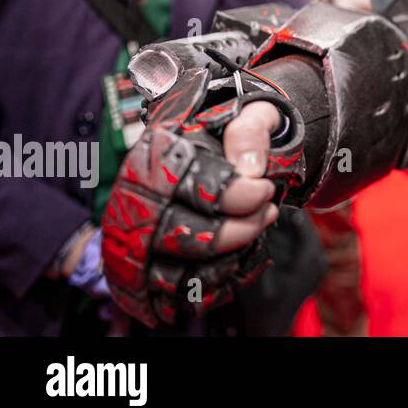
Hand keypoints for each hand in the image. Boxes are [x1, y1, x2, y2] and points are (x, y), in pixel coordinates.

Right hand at [102, 53, 303, 326]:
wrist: (230, 151)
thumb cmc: (235, 134)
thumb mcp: (249, 114)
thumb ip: (251, 130)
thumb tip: (249, 170)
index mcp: (159, 155)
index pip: (186, 186)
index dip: (231, 195)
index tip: (263, 190)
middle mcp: (139, 201)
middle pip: (178, 235)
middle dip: (233, 233)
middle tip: (267, 213)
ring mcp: (142, 239)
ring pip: (175, 272)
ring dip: (226, 261)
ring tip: (256, 232)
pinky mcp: (151, 269)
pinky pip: (179, 293)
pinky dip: (216, 283)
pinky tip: (241, 256)